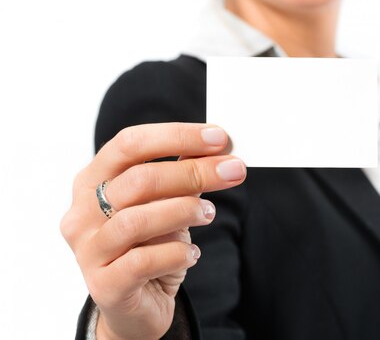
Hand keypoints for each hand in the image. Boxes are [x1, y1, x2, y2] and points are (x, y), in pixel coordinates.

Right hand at [60, 123, 246, 339]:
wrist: (136, 307)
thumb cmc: (150, 246)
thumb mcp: (167, 204)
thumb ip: (184, 174)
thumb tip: (218, 146)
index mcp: (92, 181)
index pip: (130, 144)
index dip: (177, 136)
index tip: (219, 138)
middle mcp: (82, 213)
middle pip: (139, 179)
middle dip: (194, 172)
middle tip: (233, 172)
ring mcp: (88, 250)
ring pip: (137, 220)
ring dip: (184, 211)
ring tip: (209, 213)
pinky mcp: (104, 285)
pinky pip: (142, 262)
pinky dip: (176, 253)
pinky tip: (192, 253)